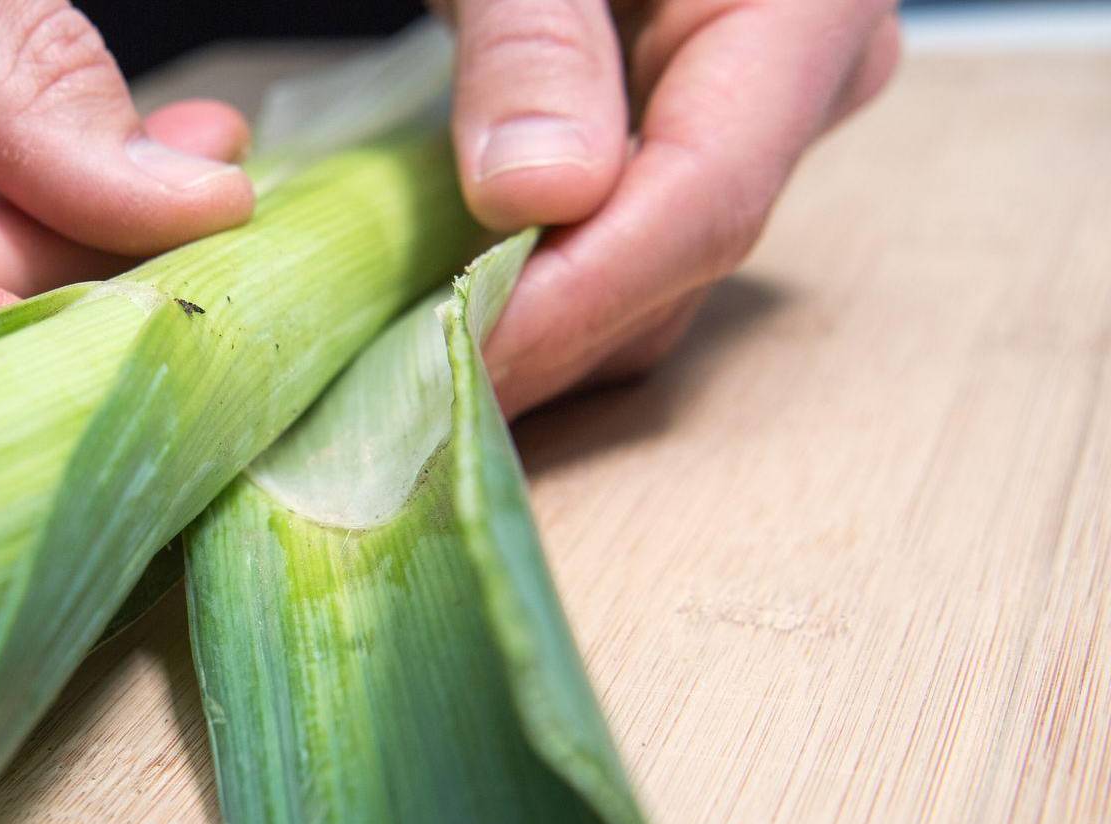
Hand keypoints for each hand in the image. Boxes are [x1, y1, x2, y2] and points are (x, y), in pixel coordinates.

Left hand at [438, 0, 899, 414]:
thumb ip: (532, 38)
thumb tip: (535, 198)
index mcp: (805, 8)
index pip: (705, 201)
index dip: (579, 299)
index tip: (463, 366)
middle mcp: (813, 77)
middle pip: (683, 256)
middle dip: (546, 333)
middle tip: (401, 394)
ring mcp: (766, 112)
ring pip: (663, 272)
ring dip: (539, 327)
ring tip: (406, 367)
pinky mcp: (707, 129)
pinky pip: (637, 243)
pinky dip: (544, 285)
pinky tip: (448, 308)